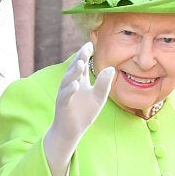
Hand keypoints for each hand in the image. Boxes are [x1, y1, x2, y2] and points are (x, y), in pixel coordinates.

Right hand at [43, 42, 113, 175]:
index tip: (91, 44)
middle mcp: (70, 85)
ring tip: (81, 63)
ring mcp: (65, 94)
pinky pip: (65, 96)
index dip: (85, 55)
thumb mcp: (98, 97)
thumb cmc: (84, 113)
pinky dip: (70, 90)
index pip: (81, 65)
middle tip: (86, 48)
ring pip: (68, 80)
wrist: (72, 131)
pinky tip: (75, 84)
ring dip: (74, 72)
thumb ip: (103, 84)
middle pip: (74, 69)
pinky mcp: (62, 105)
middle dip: (79, 58)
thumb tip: (111, 68)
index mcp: (79, 81)